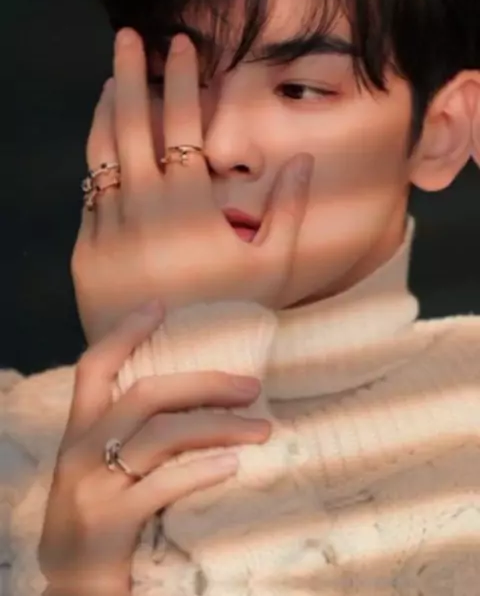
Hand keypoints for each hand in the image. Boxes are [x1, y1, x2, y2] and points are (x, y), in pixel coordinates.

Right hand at [39, 299, 270, 592]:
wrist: (72, 595)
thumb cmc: (95, 525)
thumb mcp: (95, 473)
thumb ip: (124, 437)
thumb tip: (188, 402)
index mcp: (77, 433)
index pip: (93, 367)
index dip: (125, 332)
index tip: (160, 306)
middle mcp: (79, 452)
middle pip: (145, 394)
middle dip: (202, 383)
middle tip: (251, 384)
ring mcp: (93, 487)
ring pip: (163, 434)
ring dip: (219, 425)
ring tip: (262, 427)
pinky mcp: (111, 522)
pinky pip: (166, 484)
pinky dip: (203, 469)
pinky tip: (232, 464)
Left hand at [72, 28, 312, 341]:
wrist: (173, 369)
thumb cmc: (231, 317)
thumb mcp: (274, 267)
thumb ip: (291, 210)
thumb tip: (305, 158)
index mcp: (188, 203)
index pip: (182, 122)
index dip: (182, 78)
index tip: (181, 44)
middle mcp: (141, 207)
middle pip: (131, 122)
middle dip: (131, 72)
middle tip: (129, 35)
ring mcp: (107, 227)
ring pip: (100, 152)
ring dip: (105, 109)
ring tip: (109, 78)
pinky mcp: (86, 250)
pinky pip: (88, 193)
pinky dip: (95, 160)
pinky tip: (101, 144)